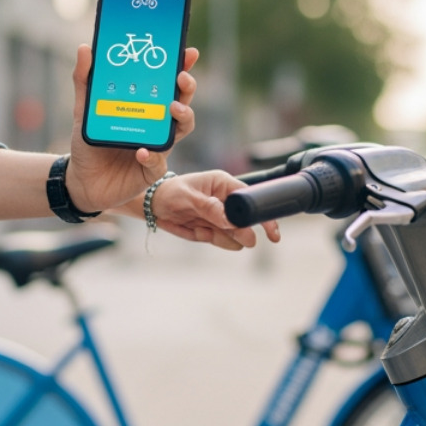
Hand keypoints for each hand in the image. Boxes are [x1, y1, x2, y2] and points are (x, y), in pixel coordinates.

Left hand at [66, 43, 197, 211]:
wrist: (81, 181)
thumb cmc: (89, 144)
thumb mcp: (84, 109)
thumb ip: (84, 80)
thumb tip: (85, 48)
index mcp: (146, 107)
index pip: (168, 84)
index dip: (182, 67)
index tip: (188, 52)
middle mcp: (156, 124)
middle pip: (182, 102)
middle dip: (187, 88)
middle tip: (182, 78)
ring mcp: (157, 146)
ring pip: (181, 129)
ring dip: (182, 116)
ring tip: (172, 108)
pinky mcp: (151, 169)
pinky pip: (158, 162)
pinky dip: (152, 155)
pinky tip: (142, 151)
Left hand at [147, 170, 281, 250]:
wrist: (153, 205)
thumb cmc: (170, 193)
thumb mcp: (188, 198)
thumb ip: (210, 208)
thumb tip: (230, 220)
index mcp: (224, 184)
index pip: (251, 198)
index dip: (263, 215)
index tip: (272, 232)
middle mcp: (226, 200)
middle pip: (247, 221)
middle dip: (244, 232)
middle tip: (245, 240)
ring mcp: (222, 217)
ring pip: (236, 235)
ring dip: (225, 238)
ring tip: (202, 229)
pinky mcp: (214, 229)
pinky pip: (223, 241)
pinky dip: (213, 240)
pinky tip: (197, 230)